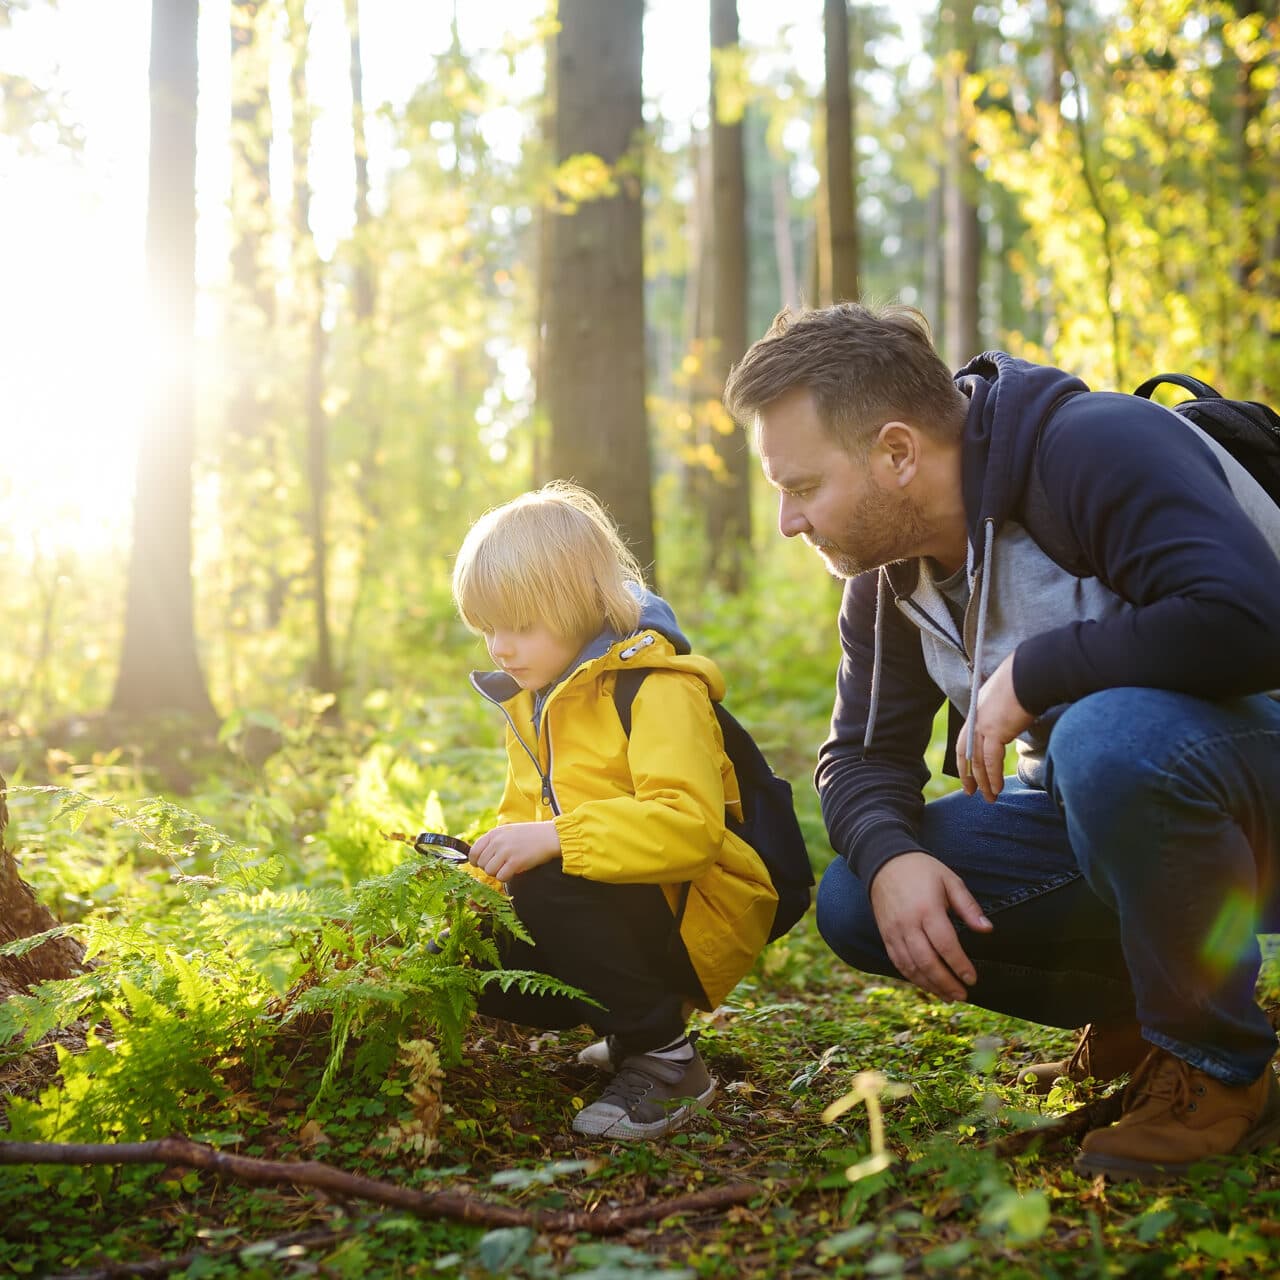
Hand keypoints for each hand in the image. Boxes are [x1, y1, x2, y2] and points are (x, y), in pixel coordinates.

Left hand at [470, 821, 561, 882]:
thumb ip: (494, 841)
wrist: (549, 836)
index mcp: (494, 833)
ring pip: (489, 871)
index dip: (476, 861)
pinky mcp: (515, 862)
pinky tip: (513, 871)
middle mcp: (497, 841)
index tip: (483, 864)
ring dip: (497, 873)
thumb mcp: (508, 832)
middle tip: (501, 866)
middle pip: (481, 863)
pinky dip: (506, 877)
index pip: (473, 851)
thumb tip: (479, 857)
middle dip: (489, 868)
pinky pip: (501, 877)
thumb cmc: (529, 836)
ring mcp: (506, 851)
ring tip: (508, 867)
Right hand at [868, 852, 992, 1000]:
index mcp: (927, 909)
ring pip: (911, 966)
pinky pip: (898, 962)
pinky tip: (927, 985)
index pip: (945, 945)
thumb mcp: (950, 880)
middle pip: (927, 961)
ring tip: (948, 997)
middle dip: (946, 982)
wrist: (883, 862)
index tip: (972, 979)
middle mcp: (908, 923)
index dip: (959, 965)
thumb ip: (968, 906)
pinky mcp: (886, 935)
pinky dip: (913, 977)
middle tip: (962, 995)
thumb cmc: (922, 870)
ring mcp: (894, 931)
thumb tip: (987, 930)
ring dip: (930, 985)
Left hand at [956, 652, 1033, 802]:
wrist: (1031, 672)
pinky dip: (992, 777)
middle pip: (966, 753)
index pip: (965, 739)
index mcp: (977, 708)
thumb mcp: (1009, 693)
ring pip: (978, 761)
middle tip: (971, 792)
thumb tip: (1014, 718)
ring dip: (983, 782)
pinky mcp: (994, 731)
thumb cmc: (1026, 678)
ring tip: (989, 797)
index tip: (968, 773)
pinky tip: (996, 789)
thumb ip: (1005, 709)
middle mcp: (975, 718)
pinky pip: (990, 761)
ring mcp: (982, 725)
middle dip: (968, 775)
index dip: (965, 759)